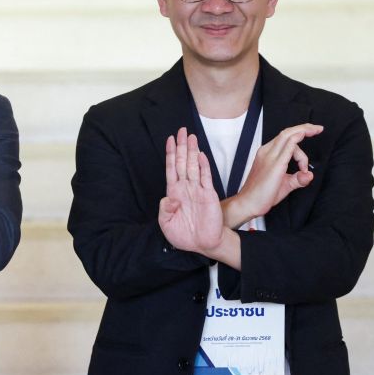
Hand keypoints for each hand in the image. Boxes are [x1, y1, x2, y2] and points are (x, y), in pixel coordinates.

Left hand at [158, 128, 225, 253]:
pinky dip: (203, 166)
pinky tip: (201, 155)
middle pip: (183, 162)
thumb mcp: (166, 223)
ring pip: (193, 166)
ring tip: (191, 137)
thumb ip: (164, 209)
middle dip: (182, 146)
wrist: (202, 244)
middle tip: (182, 131)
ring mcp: (197, 190)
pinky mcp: (209, 195)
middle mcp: (185, 188)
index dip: (170, 154)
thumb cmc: (184, 235)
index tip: (170, 140)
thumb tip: (168, 198)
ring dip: (192, 151)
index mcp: (174, 193)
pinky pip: (206, 178)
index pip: (171, 169)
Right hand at [224, 123, 323, 227]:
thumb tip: (309, 175)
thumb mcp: (284, 184)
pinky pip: (287, 147)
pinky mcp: (275, 165)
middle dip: (305, 127)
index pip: (284, 137)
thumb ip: (297, 179)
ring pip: (288, 136)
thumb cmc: (261, 195)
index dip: (299, 132)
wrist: (248, 204)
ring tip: (316, 132)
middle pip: (287, 132)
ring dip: (304, 131)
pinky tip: (304, 134)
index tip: (312, 131)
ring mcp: (270, 157)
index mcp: (266, 154)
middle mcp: (267, 152)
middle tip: (318, 128)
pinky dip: (297, 139)